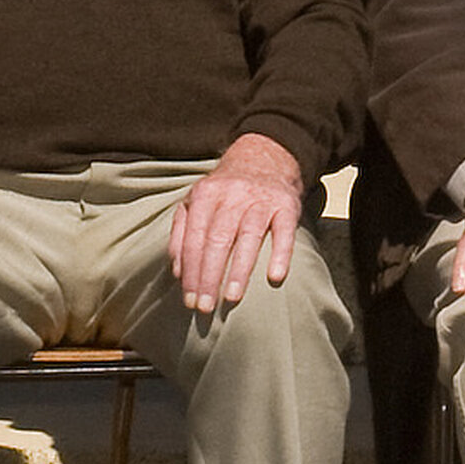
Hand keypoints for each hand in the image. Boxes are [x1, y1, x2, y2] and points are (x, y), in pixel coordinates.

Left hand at [168, 134, 308, 315]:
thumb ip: (182, 232)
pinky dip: (280, 254)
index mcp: (206, 195)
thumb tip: (177, 271)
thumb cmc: (227, 188)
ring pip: (248, 237)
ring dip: (239, 269)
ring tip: (231, 298)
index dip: (191, 271)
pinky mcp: (287, 205)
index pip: (195, 239)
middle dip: (209, 276)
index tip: (189, 300)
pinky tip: (275, 277)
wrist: (266, 155)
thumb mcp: (198, 200)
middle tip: (205, 308)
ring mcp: (261, 200)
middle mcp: (233, 196)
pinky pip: (284, 232)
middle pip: (217, 240)